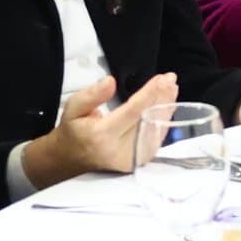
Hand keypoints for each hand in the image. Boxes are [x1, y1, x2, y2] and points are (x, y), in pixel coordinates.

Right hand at [26, 71, 172, 189]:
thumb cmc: (73, 131)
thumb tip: (111, 81)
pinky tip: (167, 106)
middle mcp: (119, 150)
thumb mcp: (73, 108)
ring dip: (166, 108)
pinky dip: (163, 121)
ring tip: (171, 89)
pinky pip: (155, 139)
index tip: (162, 78)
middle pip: (148, 120)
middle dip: (162, 98)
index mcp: (102, 135)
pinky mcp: (137, 162)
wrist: (68, 159)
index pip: (133, 111)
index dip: (150, 93)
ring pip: (155, 130)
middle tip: (170, 79)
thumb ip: (91, 94)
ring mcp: (130, 159)